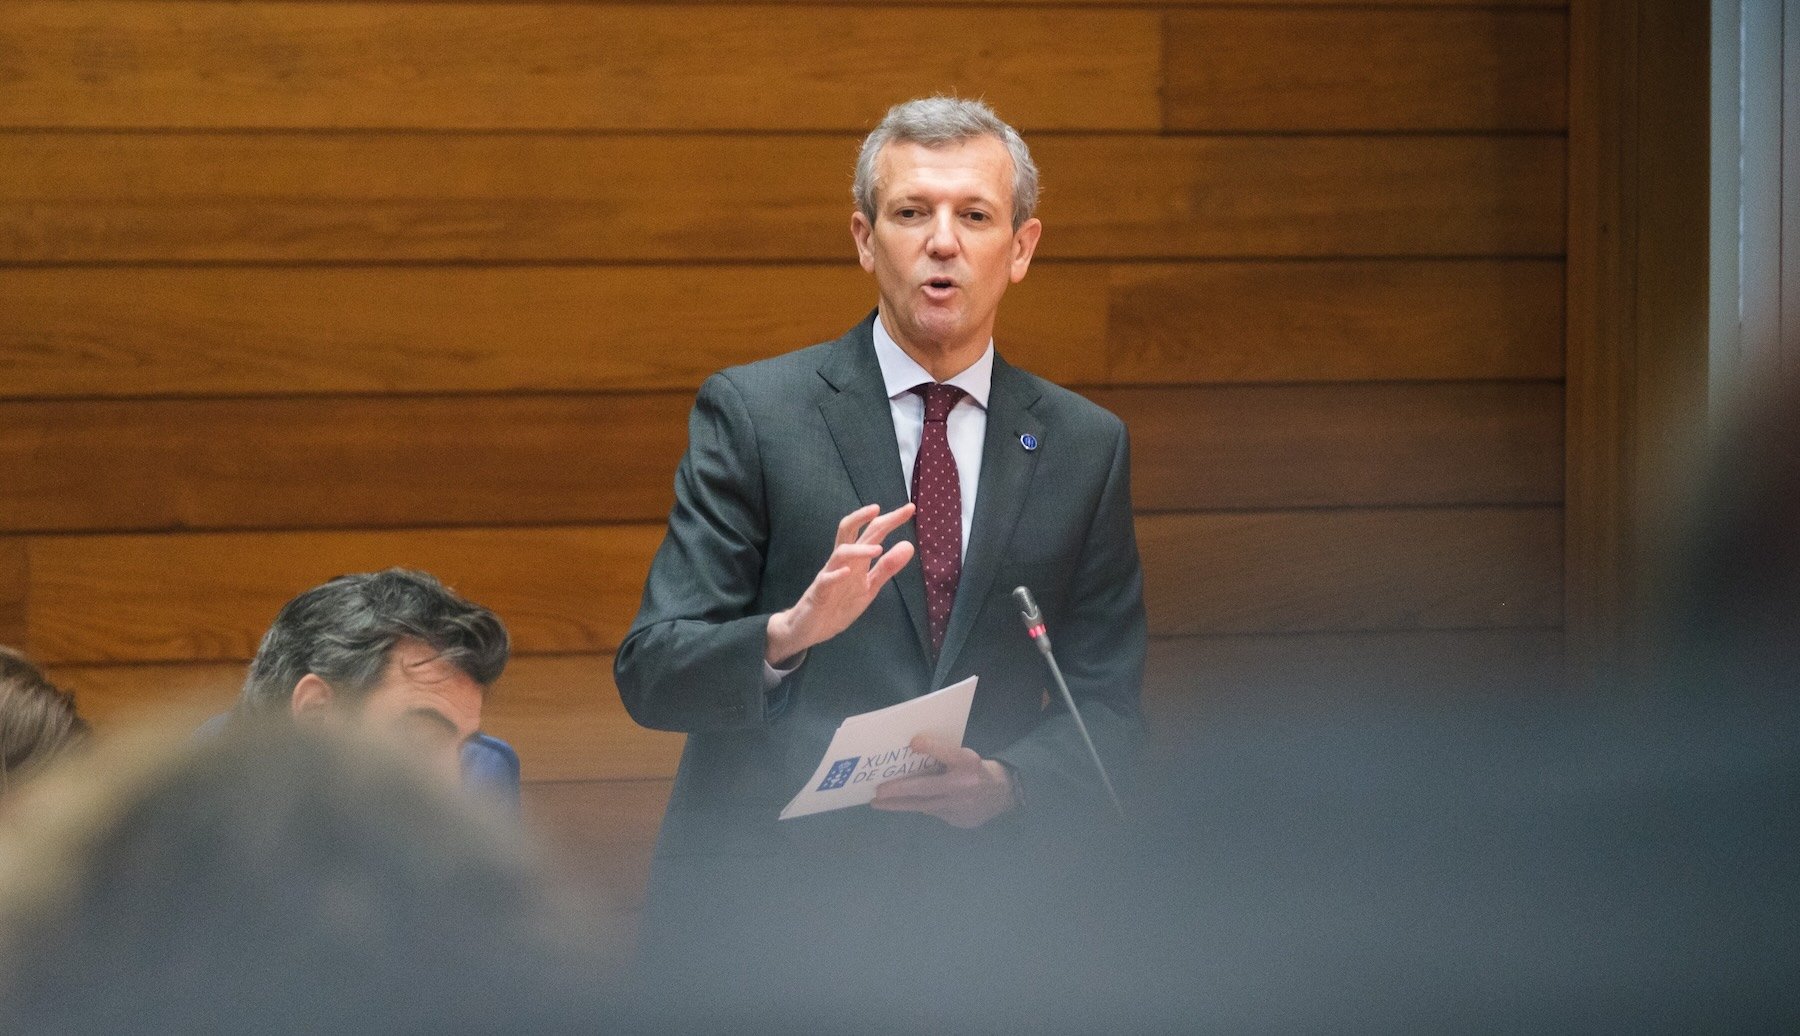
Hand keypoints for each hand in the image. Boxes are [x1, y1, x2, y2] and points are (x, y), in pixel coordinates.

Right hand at [765, 503, 915, 664]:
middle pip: (849, 531)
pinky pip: (826, 581)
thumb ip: (887, 568)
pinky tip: (848, 572)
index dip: (890, 520)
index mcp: (855, 560)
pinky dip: (836, 575)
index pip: (872, 533)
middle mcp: (841, 562)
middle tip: (882, 508)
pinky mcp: (819, 593)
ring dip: (858, 550)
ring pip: (840, 553)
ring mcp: (829, 576)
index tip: (910, 508)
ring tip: (878, 549)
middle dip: (865, 518)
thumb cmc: (838, 605)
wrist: (810, 629)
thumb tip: (909, 545)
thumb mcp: (869, 587)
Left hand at [870, 734, 1016, 828]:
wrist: (1003, 795)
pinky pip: (933, 813)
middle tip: (877, 792)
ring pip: (923, 806)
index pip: (947, 752)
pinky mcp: (958, 821)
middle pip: (925, 788)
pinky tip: (904, 805)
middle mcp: (964, 785)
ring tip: (879, 803)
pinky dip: (919, 807)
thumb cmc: (976, 770)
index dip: (931, 746)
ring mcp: (961, 807)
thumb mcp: (964, 755)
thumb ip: (941, 752)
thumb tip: (914, 746)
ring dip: (900, 804)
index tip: (913, 742)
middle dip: (898, 791)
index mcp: (968, 762)